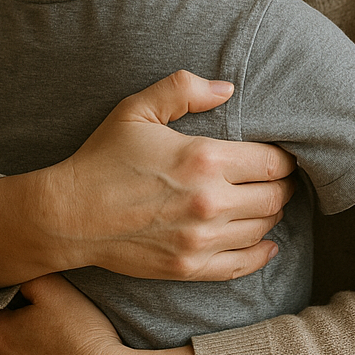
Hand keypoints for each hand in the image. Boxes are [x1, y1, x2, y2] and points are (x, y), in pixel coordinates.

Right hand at [0, 70, 296, 289]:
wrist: (68, 215)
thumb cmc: (104, 157)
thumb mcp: (138, 109)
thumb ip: (184, 89)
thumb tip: (228, 88)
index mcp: (204, 158)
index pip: (273, 162)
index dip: (286, 158)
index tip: (283, 155)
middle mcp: (209, 201)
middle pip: (275, 196)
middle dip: (284, 186)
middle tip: (280, 178)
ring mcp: (200, 239)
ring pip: (262, 228)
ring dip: (271, 214)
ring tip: (266, 202)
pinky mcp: (189, 267)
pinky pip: (242, 263)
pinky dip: (261, 253)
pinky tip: (266, 243)